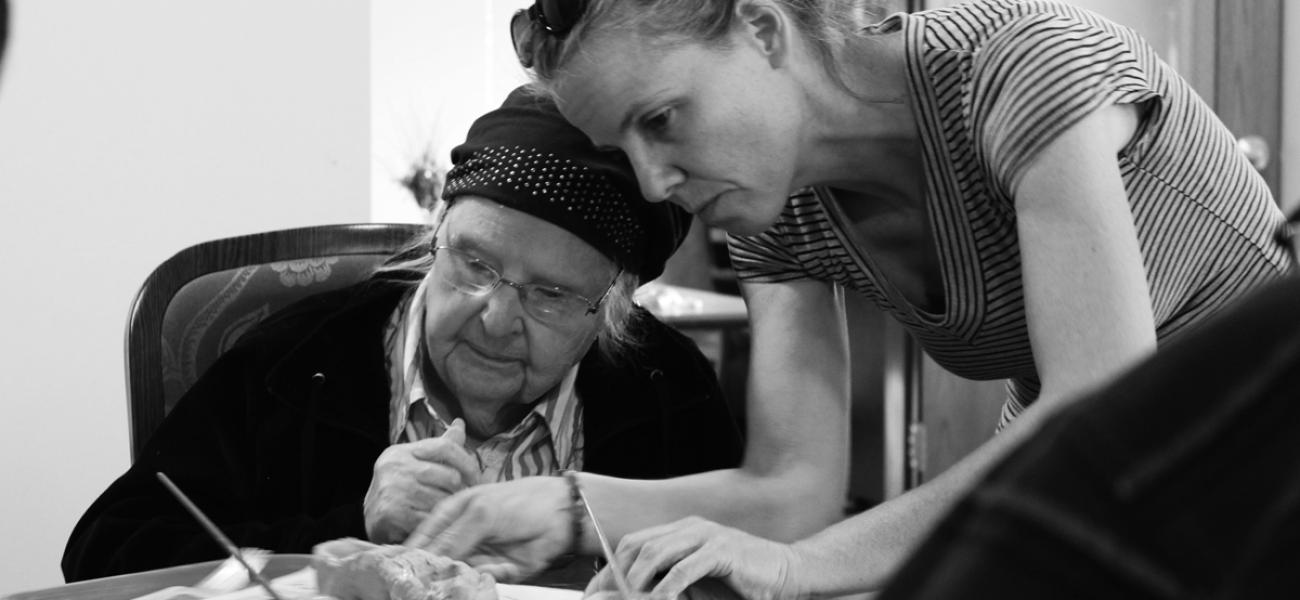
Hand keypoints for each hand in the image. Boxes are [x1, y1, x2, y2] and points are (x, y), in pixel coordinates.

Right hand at [364, 419, 478, 542]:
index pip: (445, 447)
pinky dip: (438, 523)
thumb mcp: (415, 462)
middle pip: (449, 475)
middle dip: (461, 490)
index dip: (467, 462)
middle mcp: (395, 467)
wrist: (370, 523)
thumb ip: (439, 446)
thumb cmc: (400, 490)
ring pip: (443, 499)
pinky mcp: (391, 514)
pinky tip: (436, 524)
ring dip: (451, 509)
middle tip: (465, 500)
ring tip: (451, 513)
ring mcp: (392, 490)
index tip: (476, 478)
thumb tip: (460, 424)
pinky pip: (430, 518)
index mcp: (401, 452)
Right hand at [403, 475, 572, 581]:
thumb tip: (423, 561)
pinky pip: (483, 583)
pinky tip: (504, 565)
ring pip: (457, 578)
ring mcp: (476, 558)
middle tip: (445, 573)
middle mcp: (458, 541)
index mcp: (447, 518)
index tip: (402, 574)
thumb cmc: (519, 502)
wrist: (560, 514)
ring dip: (466, 577)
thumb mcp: (481, 514)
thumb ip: (452, 538)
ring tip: (481, 567)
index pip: (419, 543)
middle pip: (435, 565)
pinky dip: (491, 578)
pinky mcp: (495, 574)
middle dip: (438, 573)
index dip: (411, 559)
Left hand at [587, 517, 802, 599]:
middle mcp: (689, 528)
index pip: (634, 543)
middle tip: (607, 599)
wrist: (787, 574)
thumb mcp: (698, 582)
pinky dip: (667, 589)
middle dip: (617, 576)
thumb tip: (633, 595)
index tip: (596, 593)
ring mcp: (706, 536)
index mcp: (681, 531)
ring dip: (637, 582)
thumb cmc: (742, 583)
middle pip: (638, 546)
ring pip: (656, 554)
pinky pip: (684, 569)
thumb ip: (669, 584)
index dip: (611, 568)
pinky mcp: (722, 550)